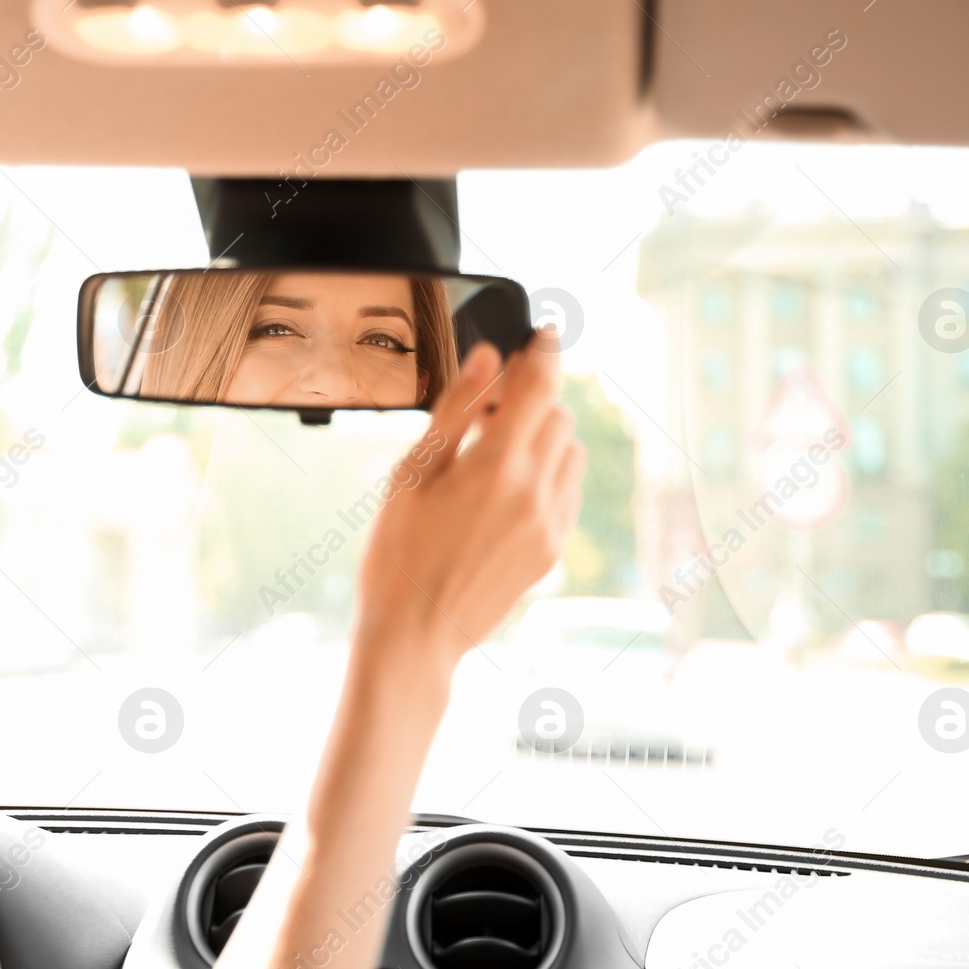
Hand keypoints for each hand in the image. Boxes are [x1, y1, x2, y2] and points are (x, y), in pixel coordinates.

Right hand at [355, 333, 584, 683]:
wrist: (414, 634)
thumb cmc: (397, 553)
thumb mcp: (412, 472)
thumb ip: (456, 410)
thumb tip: (489, 358)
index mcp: (495, 465)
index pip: (540, 386)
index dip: (545, 352)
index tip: (545, 334)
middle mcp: (534, 492)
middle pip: (559, 416)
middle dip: (532, 401)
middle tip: (490, 411)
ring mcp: (549, 525)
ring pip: (570, 454)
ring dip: (544, 439)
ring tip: (496, 454)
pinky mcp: (552, 551)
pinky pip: (567, 493)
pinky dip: (547, 478)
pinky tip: (505, 493)